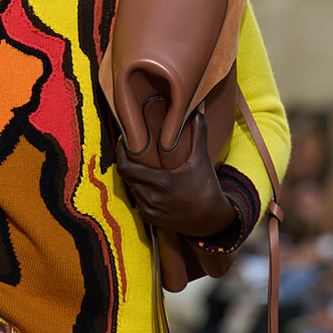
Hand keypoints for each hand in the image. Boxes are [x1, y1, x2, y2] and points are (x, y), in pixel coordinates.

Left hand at [114, 108, 236, 237]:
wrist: (212, 222)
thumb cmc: (207, 189)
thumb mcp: (202, 160)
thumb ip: (199, 133)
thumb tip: (198, 110)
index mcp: (161, 182)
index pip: (126, 168)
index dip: (120, 153)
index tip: (124, 141)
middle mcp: (151, 198)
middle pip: (126, 177)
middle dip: (127, 163)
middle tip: (132, 150)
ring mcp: (149, 210)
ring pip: (131, 189)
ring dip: (134, 177)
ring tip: (141, 165)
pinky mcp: (150, 219)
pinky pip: (138, 201)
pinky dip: (140, 191)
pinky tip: (150, 183)